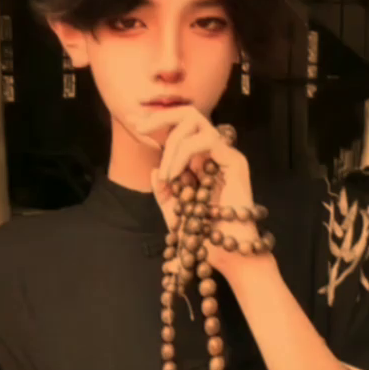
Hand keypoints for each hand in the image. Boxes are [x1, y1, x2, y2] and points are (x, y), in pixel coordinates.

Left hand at [125, 104, 260, 278]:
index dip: (156, 121)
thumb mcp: (175, 214)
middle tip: (140, 127)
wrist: (226, 256)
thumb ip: (164, 193)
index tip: (132, 121)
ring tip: (167, 175)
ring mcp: (226, 155)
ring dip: (172, 144)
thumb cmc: (204, 239)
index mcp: (200, 162)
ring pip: (196, 122)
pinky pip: (207, 140)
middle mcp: (214, 153)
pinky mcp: (235, 161)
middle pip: (189, 113)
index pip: (179, 129)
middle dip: (160, 117)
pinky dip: (184, 153)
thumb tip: (154, 171)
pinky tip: (175, 174)